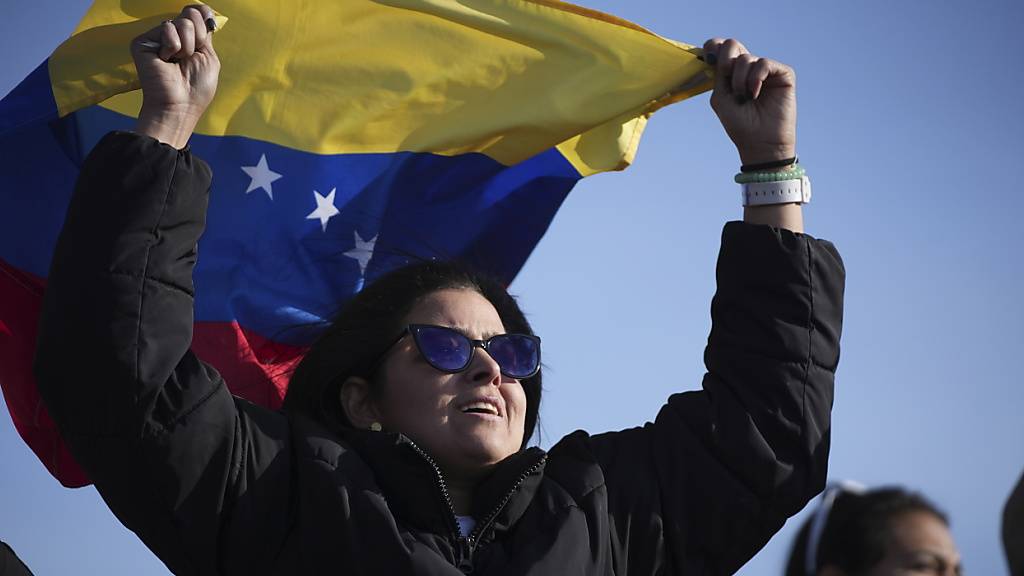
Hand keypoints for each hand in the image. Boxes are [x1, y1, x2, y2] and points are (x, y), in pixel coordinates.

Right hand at [131, 4, 219, 148]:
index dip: (203, 16)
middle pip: (191, 15)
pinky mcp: (143, 42)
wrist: (180, 105)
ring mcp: (157, 38)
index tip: (207, 29)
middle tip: (189, 58)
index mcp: (188, 39)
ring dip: (188, 46)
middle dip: (198, 37)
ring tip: (177, 62)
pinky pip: (167, 29)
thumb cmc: (196, 87)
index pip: (196, 12)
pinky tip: (166, 61)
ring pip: (181, 23)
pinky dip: (173, 47)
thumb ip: (205, 33)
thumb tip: (204, 11)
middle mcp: (172, 36)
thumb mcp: (208, 57)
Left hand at [703, 38, 795, 165]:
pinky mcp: (783, 74)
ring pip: (746, 58)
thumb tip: (713, 53)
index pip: (720, 48)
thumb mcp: (720, 98)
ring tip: (745, 98)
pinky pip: (764, 64)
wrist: (760, 143)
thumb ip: (717, 74)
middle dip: (725, 62)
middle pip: (732, 44)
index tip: (708, 58)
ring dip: (740, 81)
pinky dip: (755, 79)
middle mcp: (748, 68)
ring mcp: (766, 70)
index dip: (712, 47)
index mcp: (731, 73)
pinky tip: (755, 94)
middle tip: (728, 84)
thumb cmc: (740, 124)